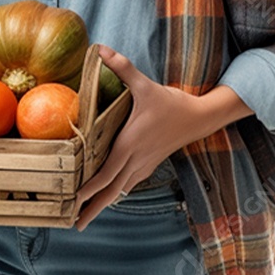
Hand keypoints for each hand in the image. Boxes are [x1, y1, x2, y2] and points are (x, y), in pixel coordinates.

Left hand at [71, 45, 208, 230]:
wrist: (199, 117)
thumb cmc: (170, 102)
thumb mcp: (145, 84)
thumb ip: (122, 67)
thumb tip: (100, 49)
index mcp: (131, 144)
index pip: (107, 171)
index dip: (91, 187)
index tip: (75, 200)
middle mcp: (136, 159)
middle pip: (112, 190)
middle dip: (93, 207)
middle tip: (75, 225)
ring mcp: (144, 164)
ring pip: (120, 190)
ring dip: (103, 204)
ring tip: (85, 218)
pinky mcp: (149, 164)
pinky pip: (129, 184)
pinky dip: (116, 193)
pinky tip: (109, 197)